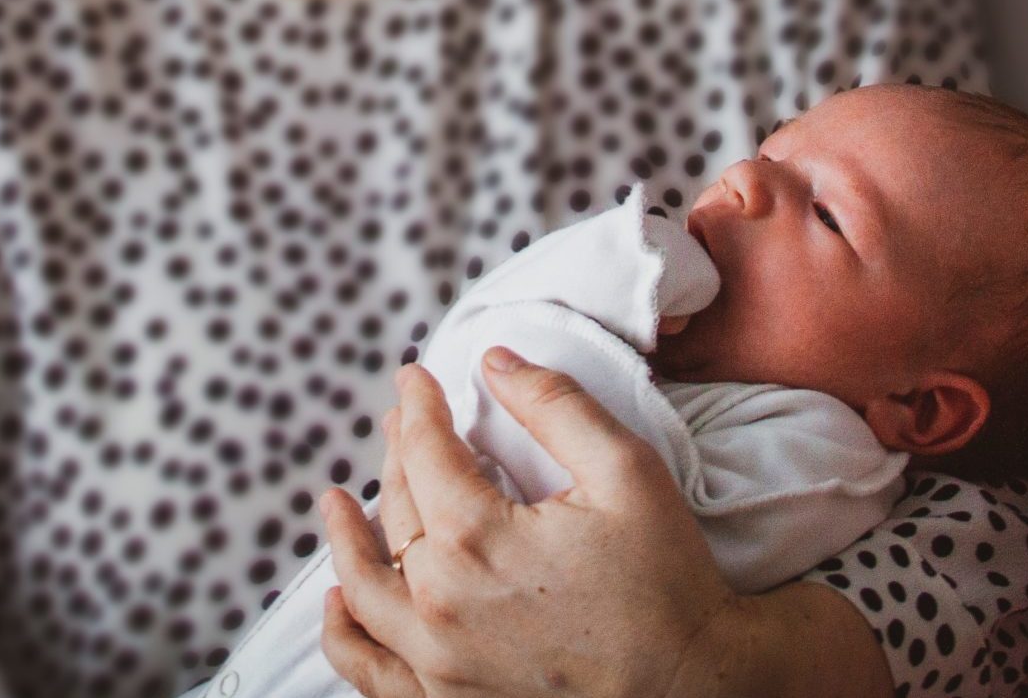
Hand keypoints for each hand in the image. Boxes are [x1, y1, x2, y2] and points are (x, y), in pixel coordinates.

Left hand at [320, 349, 746, 697]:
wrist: (692, 685)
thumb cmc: (666, 579)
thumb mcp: (626, 471)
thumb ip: (556, 406)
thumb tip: (494, 361)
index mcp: (477, 539)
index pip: (427, 453)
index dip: (418, 408)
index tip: (414, 377)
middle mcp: (438, 604)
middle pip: (396, 513)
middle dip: (397, 456)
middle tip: (402, 422)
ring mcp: (436, 663)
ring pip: (365, 590)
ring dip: (346, 539)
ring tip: (335, 502)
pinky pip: (370, 671)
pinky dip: (345, 634)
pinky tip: (337, 605)